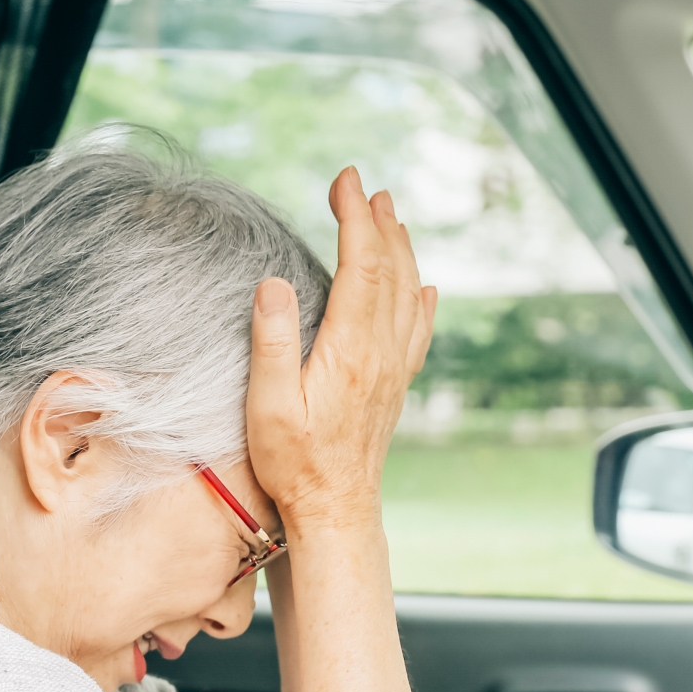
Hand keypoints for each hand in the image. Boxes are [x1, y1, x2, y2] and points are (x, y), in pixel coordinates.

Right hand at [247, 167, 436, 535]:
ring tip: (392, 216)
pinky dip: (423, 301)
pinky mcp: (395, 387)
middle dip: (378, 223)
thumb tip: (274, 282)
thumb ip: (271, 342)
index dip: (354, 218)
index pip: (359, 266)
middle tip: (365, 186)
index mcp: (350, 349)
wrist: (336, 510)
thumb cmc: (293, 462)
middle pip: (389, 271)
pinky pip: (419, 332)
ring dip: (400, 250)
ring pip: (408, 294)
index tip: (345, 181)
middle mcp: (381, 353)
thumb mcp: (267, 405)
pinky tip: (425, 289)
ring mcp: (394, 370)